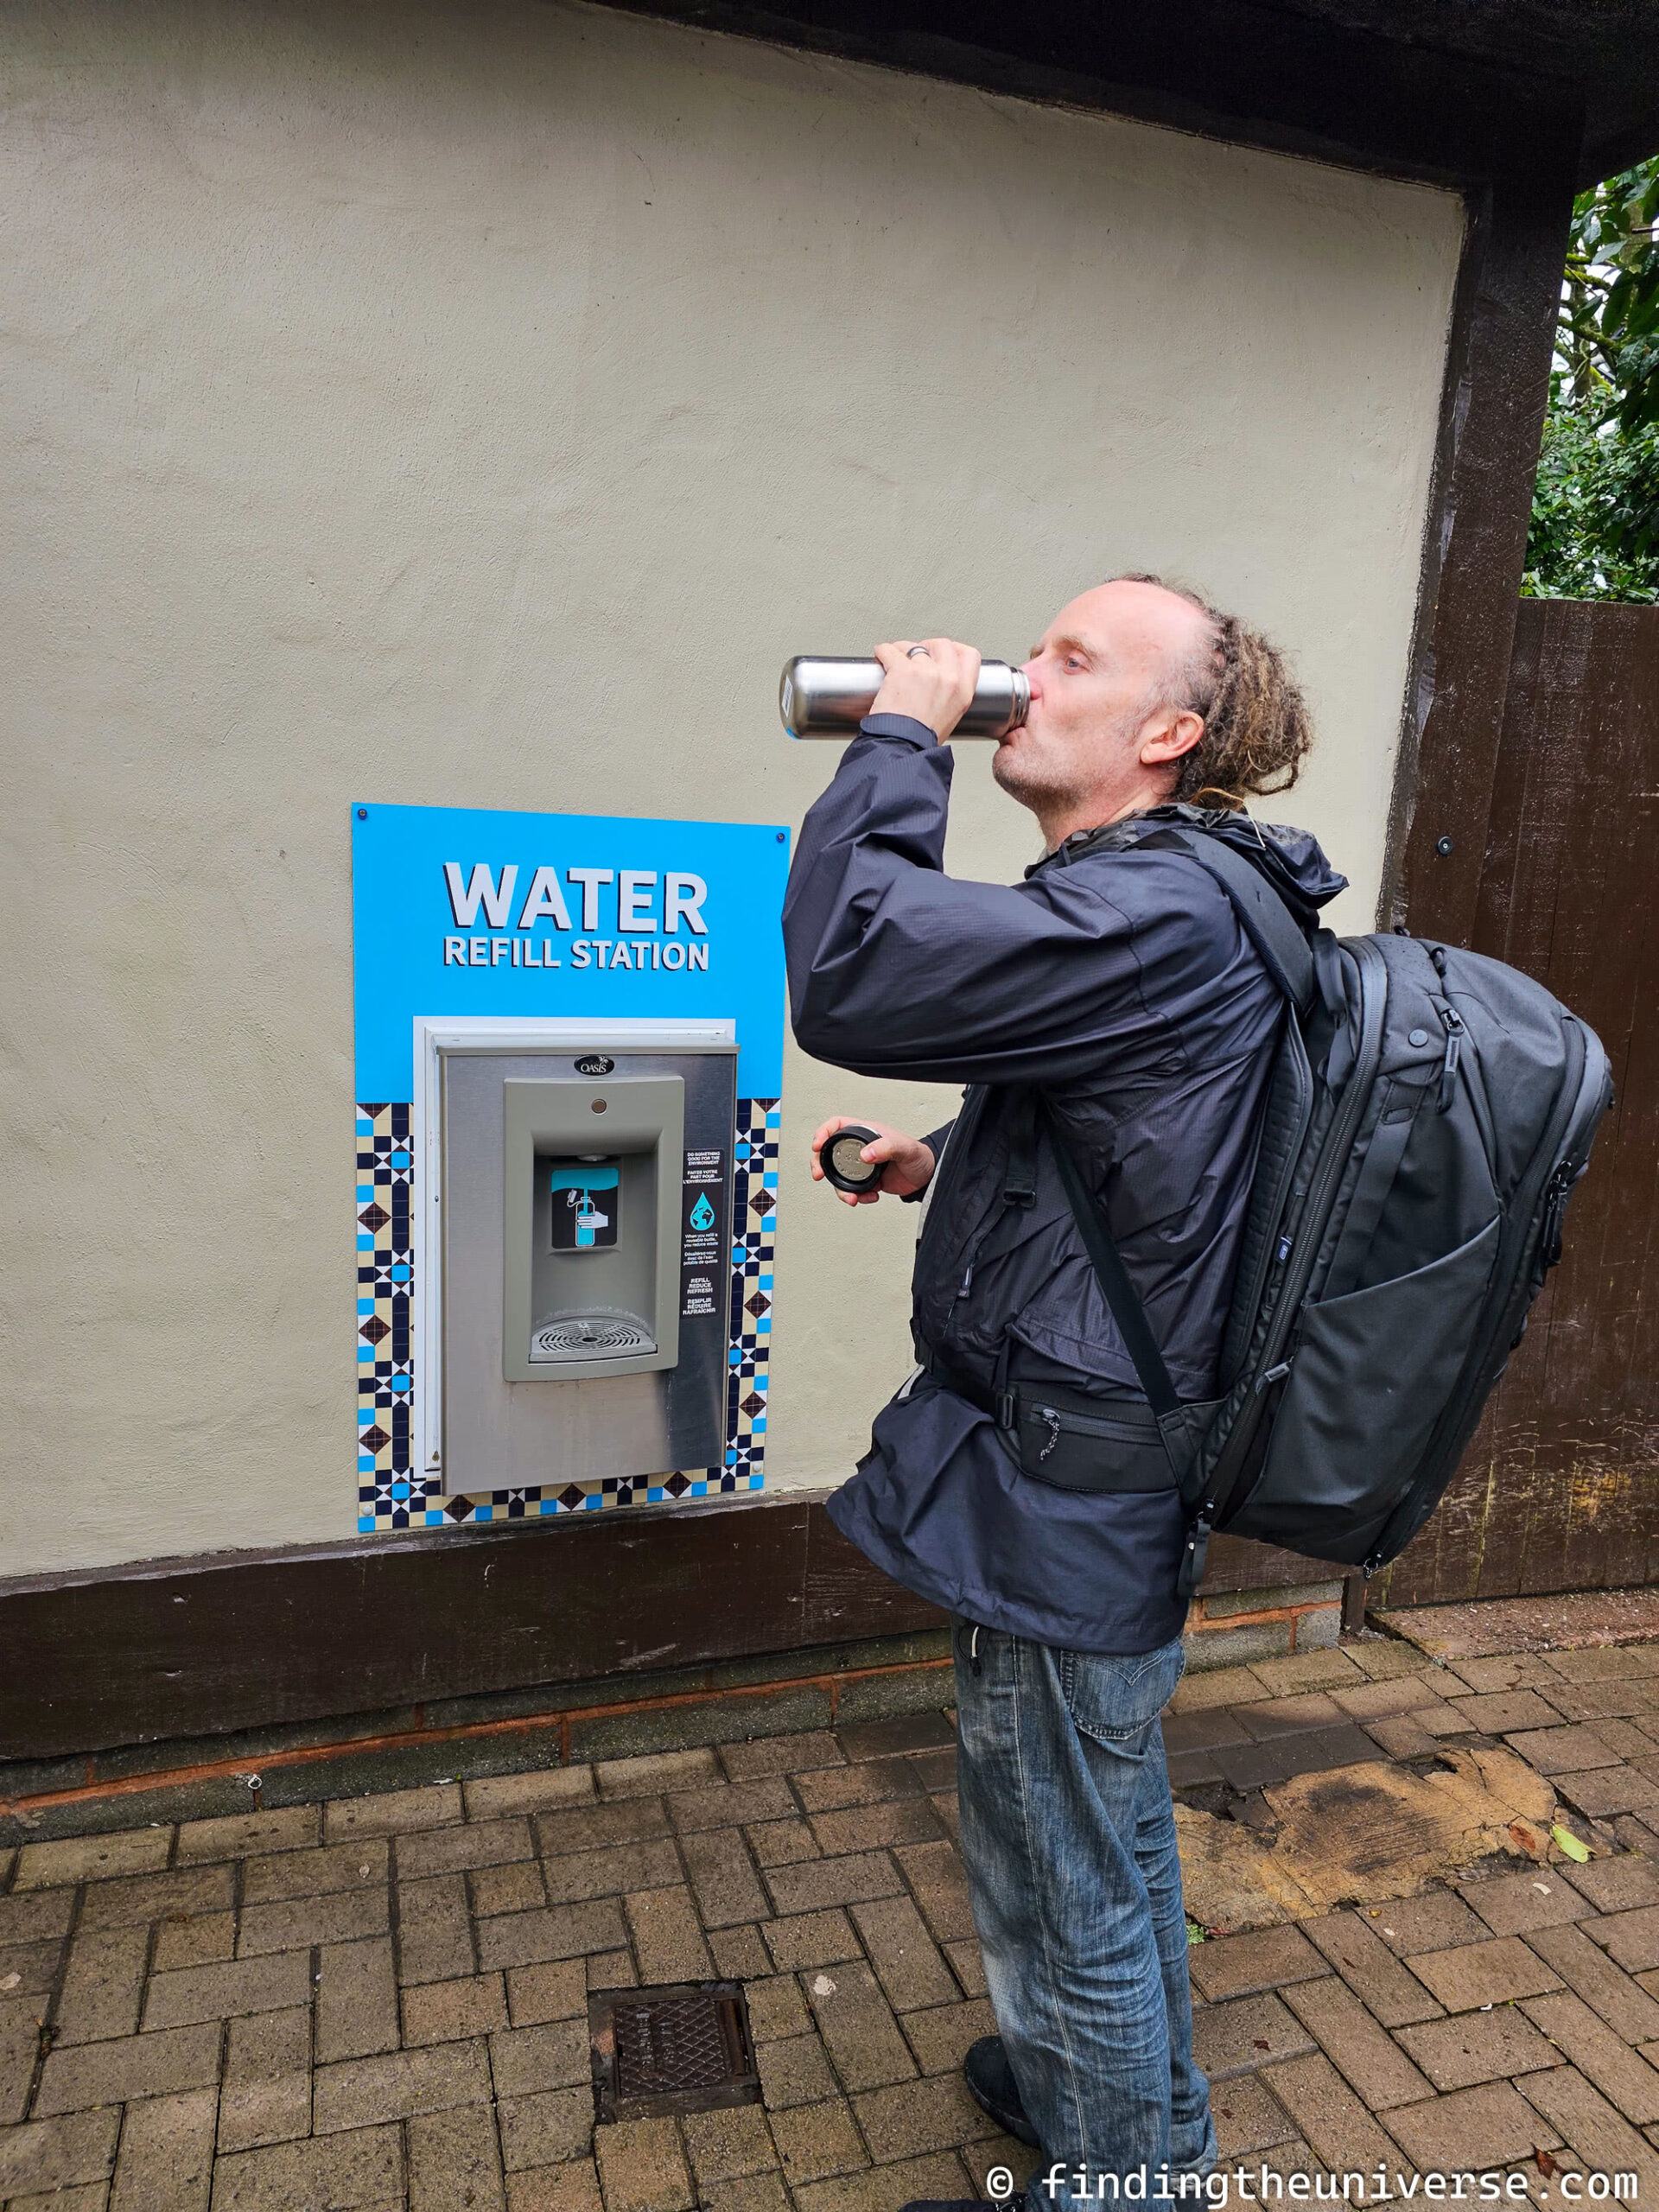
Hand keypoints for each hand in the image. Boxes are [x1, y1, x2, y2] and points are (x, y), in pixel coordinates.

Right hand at [808, 1116, 936, 1206]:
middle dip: (819, 1163)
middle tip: (818, 1175)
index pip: (837, 1125)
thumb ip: (886, 1147)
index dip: (823, 1132)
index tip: (817, 1146)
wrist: (927, 1176)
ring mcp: (862, 1165)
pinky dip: (858, 1196)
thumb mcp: (905, 1148)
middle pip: (829, 1151)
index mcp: (866, 1132)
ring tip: (853, 1198)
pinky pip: (853, 1189)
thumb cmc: (919, 1155)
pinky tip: (872, 1197)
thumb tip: (865, 1154)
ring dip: (841, 1189)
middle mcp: (860, 1147)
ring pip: (839, 1175)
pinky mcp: (866, 1181)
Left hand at [869, 637, 981, 741]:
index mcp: (963, 692)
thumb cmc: (919, 741)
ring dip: (902, 650)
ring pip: (914, 646)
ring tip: (894, 660)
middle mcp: (948, 678)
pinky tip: (880, 656)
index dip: (955, 649)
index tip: (942, 652)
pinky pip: (890, 649)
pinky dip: (882, 651)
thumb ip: (948, 695)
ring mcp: (926, 672)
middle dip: (928, 646)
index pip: (969, 655)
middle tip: (916, 655)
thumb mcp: (949, 718)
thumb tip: (937, 682)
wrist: (902, 748)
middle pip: (943, 644)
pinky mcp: (902, 670)